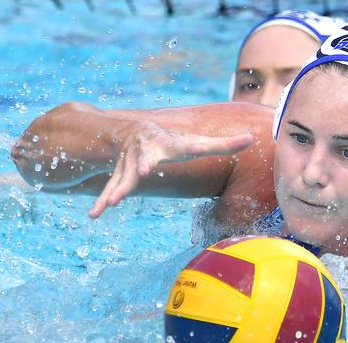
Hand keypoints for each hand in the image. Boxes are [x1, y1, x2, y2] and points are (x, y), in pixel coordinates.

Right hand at [88, 121, 253, 217]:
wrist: (133, 132)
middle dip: (142, 165)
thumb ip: (224, 144)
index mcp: (172, 145)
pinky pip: (110, 188)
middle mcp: (148, 151)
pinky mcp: (119, 175)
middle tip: (142, 172)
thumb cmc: (173, 143)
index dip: (195, 147)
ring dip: (117, 189)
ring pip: (123, 177)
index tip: (196, 148)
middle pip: (146, 159)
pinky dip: (102, 201)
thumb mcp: (196, 143)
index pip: (189, 146)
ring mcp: (130, 164)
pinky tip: (95, 214)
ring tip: (110, 203)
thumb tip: (253, 138)